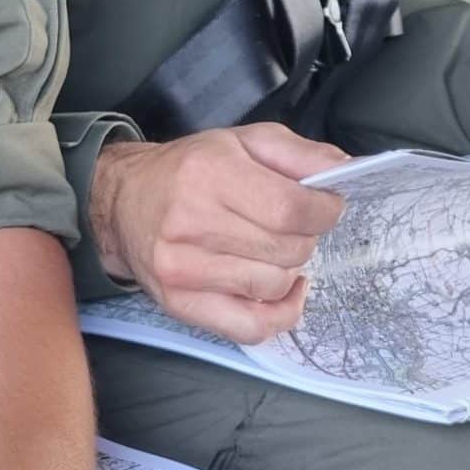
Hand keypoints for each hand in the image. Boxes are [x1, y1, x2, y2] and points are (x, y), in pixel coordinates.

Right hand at [91, 125, 348, 344]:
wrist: (124, 200)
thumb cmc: (191, 169)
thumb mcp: (245, 141)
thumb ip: (300, 153)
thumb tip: (345, 171)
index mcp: (212, 174)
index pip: (292, 208)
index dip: (325, 211)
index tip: (327, 206)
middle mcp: (192, 222)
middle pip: (288, 249)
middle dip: (304, 237)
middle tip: (291, 225)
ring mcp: (183, 269)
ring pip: (274, 286)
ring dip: (288, 270)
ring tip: (273, 251)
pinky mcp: (180, 304)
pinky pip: (250, 328)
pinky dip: (279, 314)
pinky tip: (282, 292)